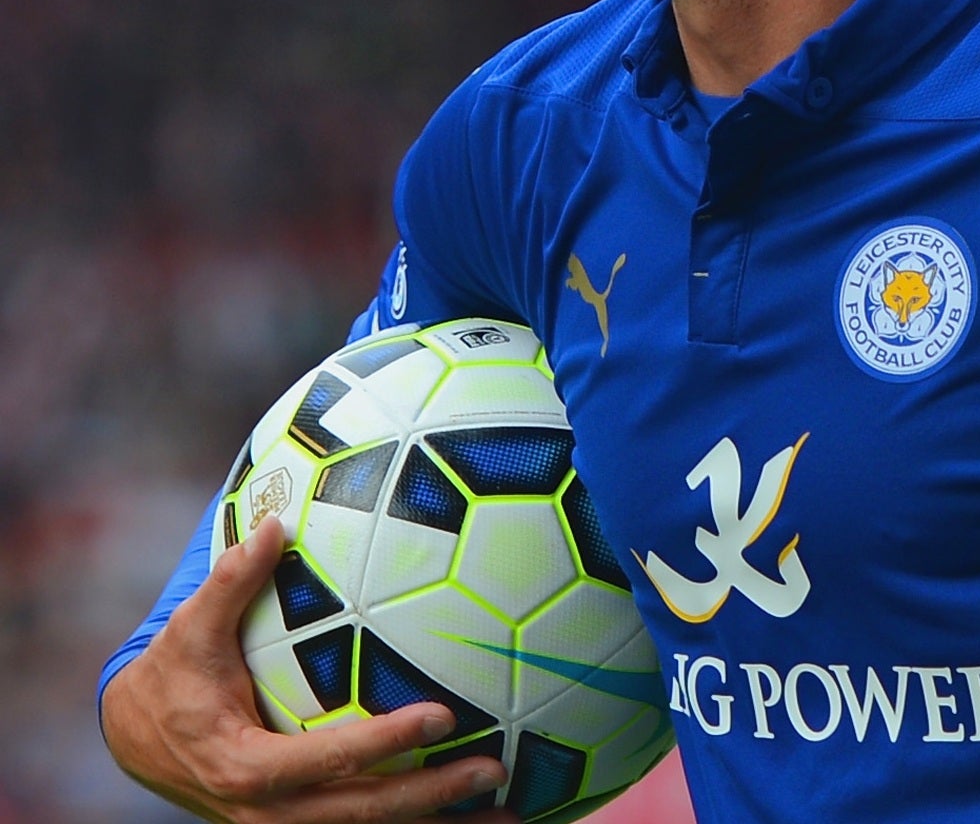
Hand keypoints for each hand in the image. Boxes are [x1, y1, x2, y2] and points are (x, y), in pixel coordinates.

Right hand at [101, 517, 512, 823]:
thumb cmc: (172, 677)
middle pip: (361, 813)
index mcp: (245, 766)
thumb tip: (271, 524)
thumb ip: (230, 582)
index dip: (387, 741)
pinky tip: (470, 816)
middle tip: (495, 767)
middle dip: (431, 795)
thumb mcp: (190, 632)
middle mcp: (267, 812)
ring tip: (505, 810)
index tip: (444, 715)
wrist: (136, 740)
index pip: (329, 759)